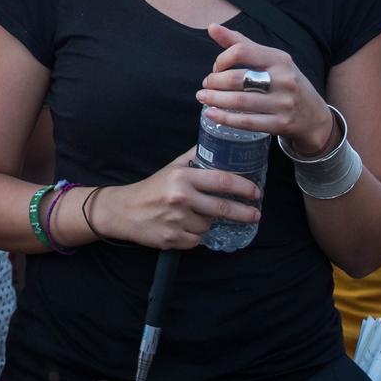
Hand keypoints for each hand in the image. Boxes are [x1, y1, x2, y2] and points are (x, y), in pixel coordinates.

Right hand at [95, 149, 260, 250]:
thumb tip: (218, 141)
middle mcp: (181, 197)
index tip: (256, 192)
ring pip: (208, 226)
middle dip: (244, 213)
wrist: (124, 211)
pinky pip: (196, 240)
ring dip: (208, 223)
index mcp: (183, 176)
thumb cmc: (152, 187)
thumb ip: (195, 156)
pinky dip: (194, 236)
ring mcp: (176, 220)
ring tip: (194, 216)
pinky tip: (183, 227)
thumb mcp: (173, 167)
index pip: (221, 181)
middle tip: (255, 214)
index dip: (243, 188)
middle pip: (222, 208)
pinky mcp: (172, 239)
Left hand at [196, 24, 332, 153]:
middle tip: (205, 85)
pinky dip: (225, 118)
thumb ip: (241, 43)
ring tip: (202, 98)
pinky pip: (247, 122)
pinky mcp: (280, 124)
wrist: (314, 115)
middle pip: (237, 78)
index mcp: (280, 59)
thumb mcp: (270, 59)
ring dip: (214, 100)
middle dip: (214, 82)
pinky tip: (211, 114)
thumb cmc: (285, 81)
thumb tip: (212, 27)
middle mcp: (284, 79)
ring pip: (239, 101)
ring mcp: (283, 103)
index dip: (221, 59)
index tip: (216, 68)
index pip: (241, 51)